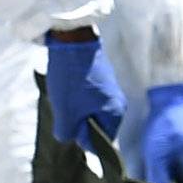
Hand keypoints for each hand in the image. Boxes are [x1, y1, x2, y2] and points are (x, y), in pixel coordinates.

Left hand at [39, 30, 124, 147]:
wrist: (72, 40)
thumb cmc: (71, 78)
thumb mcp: (64, 112)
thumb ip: (67, 133)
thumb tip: (70, 136)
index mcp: (115, 113)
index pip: (99, 142)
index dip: (81, 136)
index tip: (72, 120)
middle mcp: (118, 103)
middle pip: (94, 126)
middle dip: (77, 121)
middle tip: (67, 106)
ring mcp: (111, 90)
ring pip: (89, 112)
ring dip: (75, 108)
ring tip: (67, 93)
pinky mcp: (102, 79)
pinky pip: (88, 99)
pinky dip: (76, 96)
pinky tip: (68, 84)